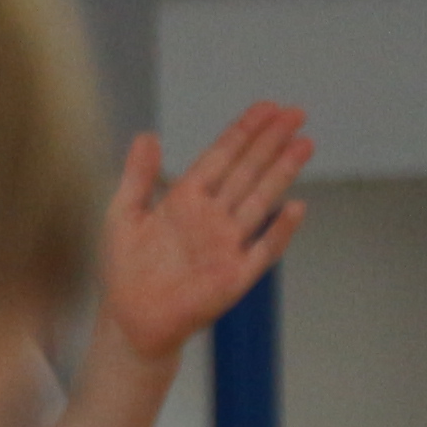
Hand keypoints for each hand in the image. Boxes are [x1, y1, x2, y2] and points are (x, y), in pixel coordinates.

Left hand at [98, 104, 311, 363]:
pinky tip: (294, 207)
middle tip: (296, 112)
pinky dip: (278, 230)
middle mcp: (212, 217)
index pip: (220, 157)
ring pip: (259, 200)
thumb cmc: (124, 269)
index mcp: (186, 200)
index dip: (243, 132)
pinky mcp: (236, 275)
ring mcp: (228, 244)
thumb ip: (137, 176)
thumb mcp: (123, 216)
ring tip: (303, 143)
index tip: (266, 107)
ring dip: (282, 173)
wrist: (130, 319)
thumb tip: (146, 135)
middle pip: (247, 171)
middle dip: (270, 141)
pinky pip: (263, 249)